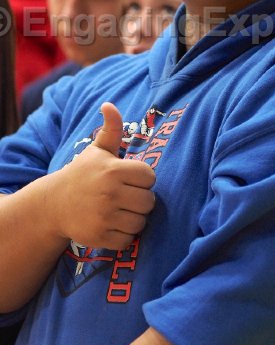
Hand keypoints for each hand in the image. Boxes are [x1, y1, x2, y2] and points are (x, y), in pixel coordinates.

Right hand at [47, 102, 155, 249]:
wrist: (54, 204)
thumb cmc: (83, 173)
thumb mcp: (97, 150)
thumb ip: (111, 129)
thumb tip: (109, 104)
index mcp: (113, 170)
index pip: (150, 177)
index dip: (142, 178)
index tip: (129, 179)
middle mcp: (110, 193)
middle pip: (150, 201)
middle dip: (141, 199)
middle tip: (126, 196)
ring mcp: (104, 217)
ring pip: (141, 222)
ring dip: (134, 218)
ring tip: (120, 210)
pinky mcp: (100, 237)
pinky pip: (128, 240)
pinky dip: (123, 235)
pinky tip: (112, 224)